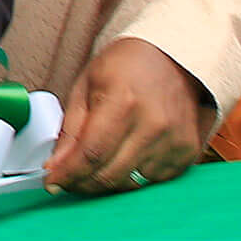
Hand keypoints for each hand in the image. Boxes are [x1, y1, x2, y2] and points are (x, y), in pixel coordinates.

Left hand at [45, 37, 214, 196]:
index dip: (67, 174)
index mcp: (123, 102)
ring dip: (106, 182)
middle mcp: (153, 124)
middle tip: (67, 177)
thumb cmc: (126, 66)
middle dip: (82, 183)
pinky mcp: (187, 151)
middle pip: (110, 175)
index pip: (91, 154)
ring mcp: (174, 140)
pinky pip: (152, 181)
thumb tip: (55, 166)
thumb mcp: (86, 86)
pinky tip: (123, 159)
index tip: (52, 182)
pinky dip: (133, 177)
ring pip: (131, 184)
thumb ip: (70, 130)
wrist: (173, 57)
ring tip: (94, 166)